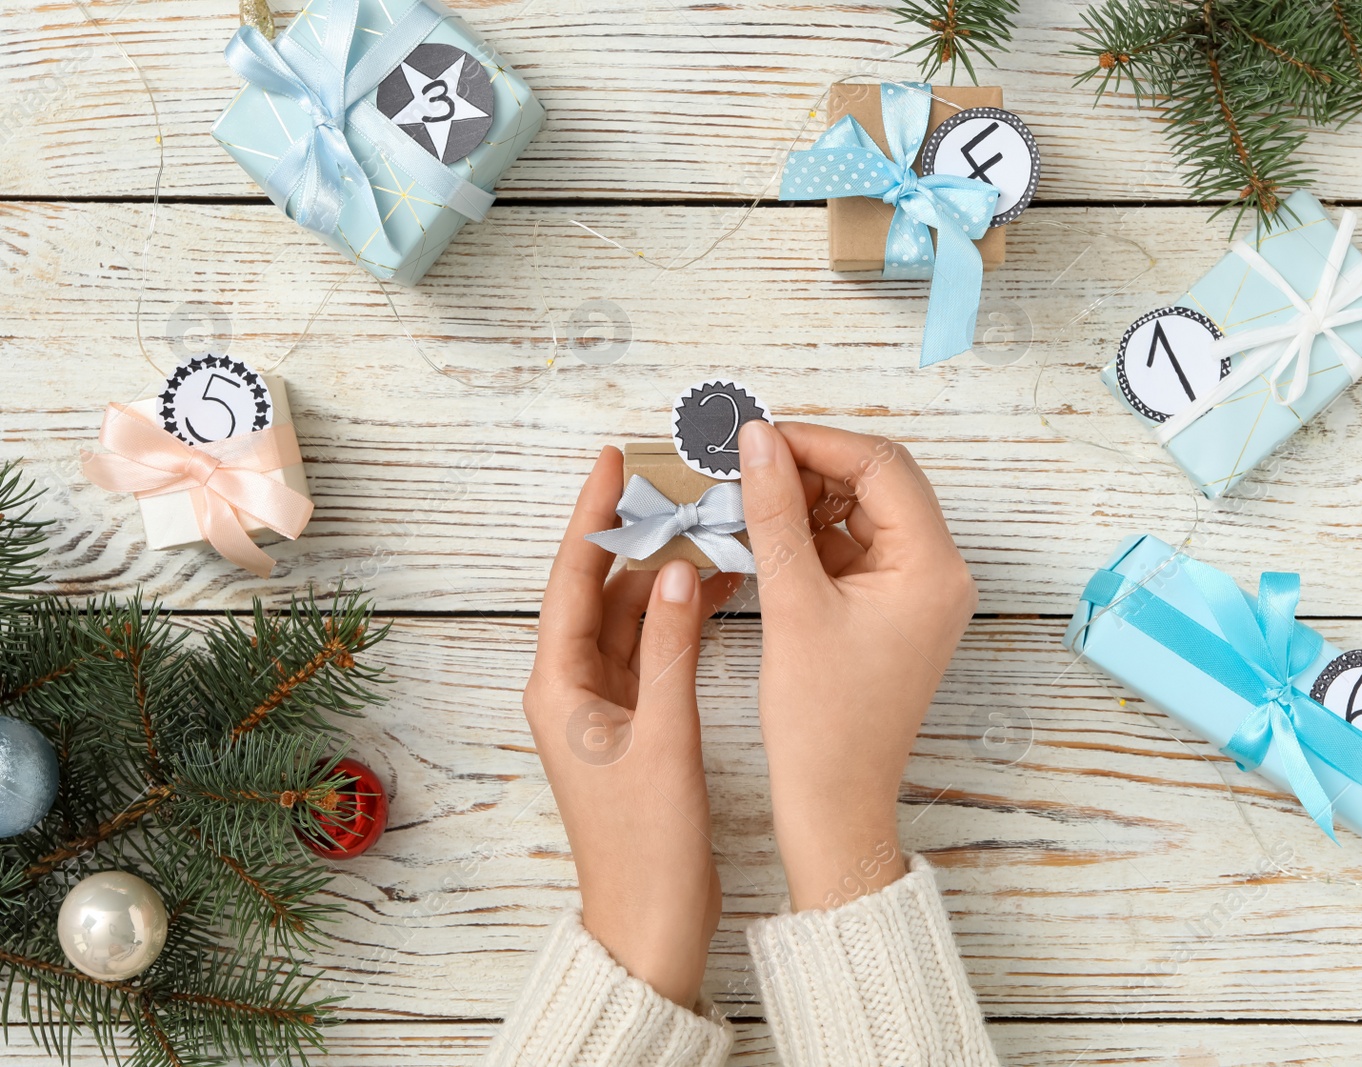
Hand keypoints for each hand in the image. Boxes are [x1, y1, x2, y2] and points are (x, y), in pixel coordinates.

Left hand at [522, 447, 742, 1006]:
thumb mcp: (662, 737)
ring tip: (709, 530)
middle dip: (638, 540)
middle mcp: (572, 689)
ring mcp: (603, 707)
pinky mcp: (634, 725)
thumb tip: (674, 572)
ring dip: (665, 579)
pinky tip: (716, 591)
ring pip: (630, 619)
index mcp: (558, 688)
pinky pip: (652, 650)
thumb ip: (668, 649)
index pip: (572, 580)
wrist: (649, 922)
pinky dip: (679, 619)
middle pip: (600, 592)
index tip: (611, 462)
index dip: (592, 517)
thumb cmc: (646, 845)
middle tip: (678, 488)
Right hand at [737, 421, 976, 911]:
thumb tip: (759, 440)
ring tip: (748, 502)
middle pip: (878, 483)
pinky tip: (766, 537)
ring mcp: (920, 592)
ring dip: (809, 500)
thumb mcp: (792, 603)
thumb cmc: (822, 723)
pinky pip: (856, 549)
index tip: (755, 437)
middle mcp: (940, 573)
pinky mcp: (895, 611)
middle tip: (745, 464)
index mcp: (933, 567)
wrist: (835, 803)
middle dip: (811, 467)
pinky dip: (814, 537)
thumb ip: (776, 511)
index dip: (815, 442)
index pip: (880, 465)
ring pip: (864, 513)